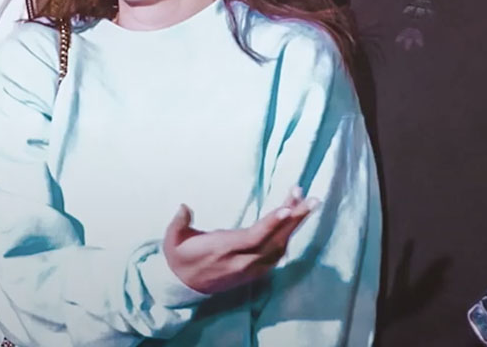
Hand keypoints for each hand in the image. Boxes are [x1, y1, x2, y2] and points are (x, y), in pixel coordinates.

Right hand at [162, 186, 318, 293]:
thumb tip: (184, 206)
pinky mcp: (253, 272)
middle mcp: (241, 261)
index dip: (272, 223)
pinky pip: (277, 254)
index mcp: (223, 249)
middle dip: (295, 219)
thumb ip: (179, 222)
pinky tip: (293, 219)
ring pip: (279, 246)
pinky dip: (288, 236)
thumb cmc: (180, 258)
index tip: (288, 208)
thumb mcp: (173, 240)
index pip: (254, 237)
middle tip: (313, 199)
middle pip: (275, 240)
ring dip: (294, 224)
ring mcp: (250, 268)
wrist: (183, 287)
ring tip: (305, 201)